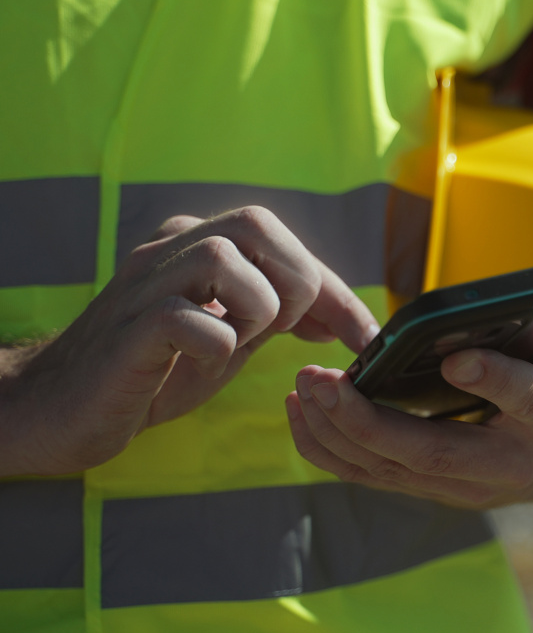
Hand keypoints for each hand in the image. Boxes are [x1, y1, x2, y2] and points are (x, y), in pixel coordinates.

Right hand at [0, 207, 377, 475]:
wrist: (65, 409)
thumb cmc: (156, 371)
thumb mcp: (234, 337)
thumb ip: (282, 316)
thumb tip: (350, 315)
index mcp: (201, 244)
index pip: (287, 245)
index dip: (337, 291)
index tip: (366, 337)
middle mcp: (172, 247)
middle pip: (258, 223)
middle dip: (293, 283)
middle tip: (280, 333)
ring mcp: (146, 282)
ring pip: (228, 260)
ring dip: (253, 312)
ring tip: (232, 346)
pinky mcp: (129, 327)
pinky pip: (190, 318)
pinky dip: (213, 348)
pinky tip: (196, 365)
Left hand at [286, 319, 532, 508]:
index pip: (526, 400)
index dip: (493, 379)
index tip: (458, 358)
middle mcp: (505, 465)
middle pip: (431, 452)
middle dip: (368, 420)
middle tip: (322, 380)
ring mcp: (462, 487)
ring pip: (389, 470)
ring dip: (335, 432)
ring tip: (304, 388)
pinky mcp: (428, 490)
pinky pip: (370, 476)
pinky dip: (329, 448)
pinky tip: (303, 413)